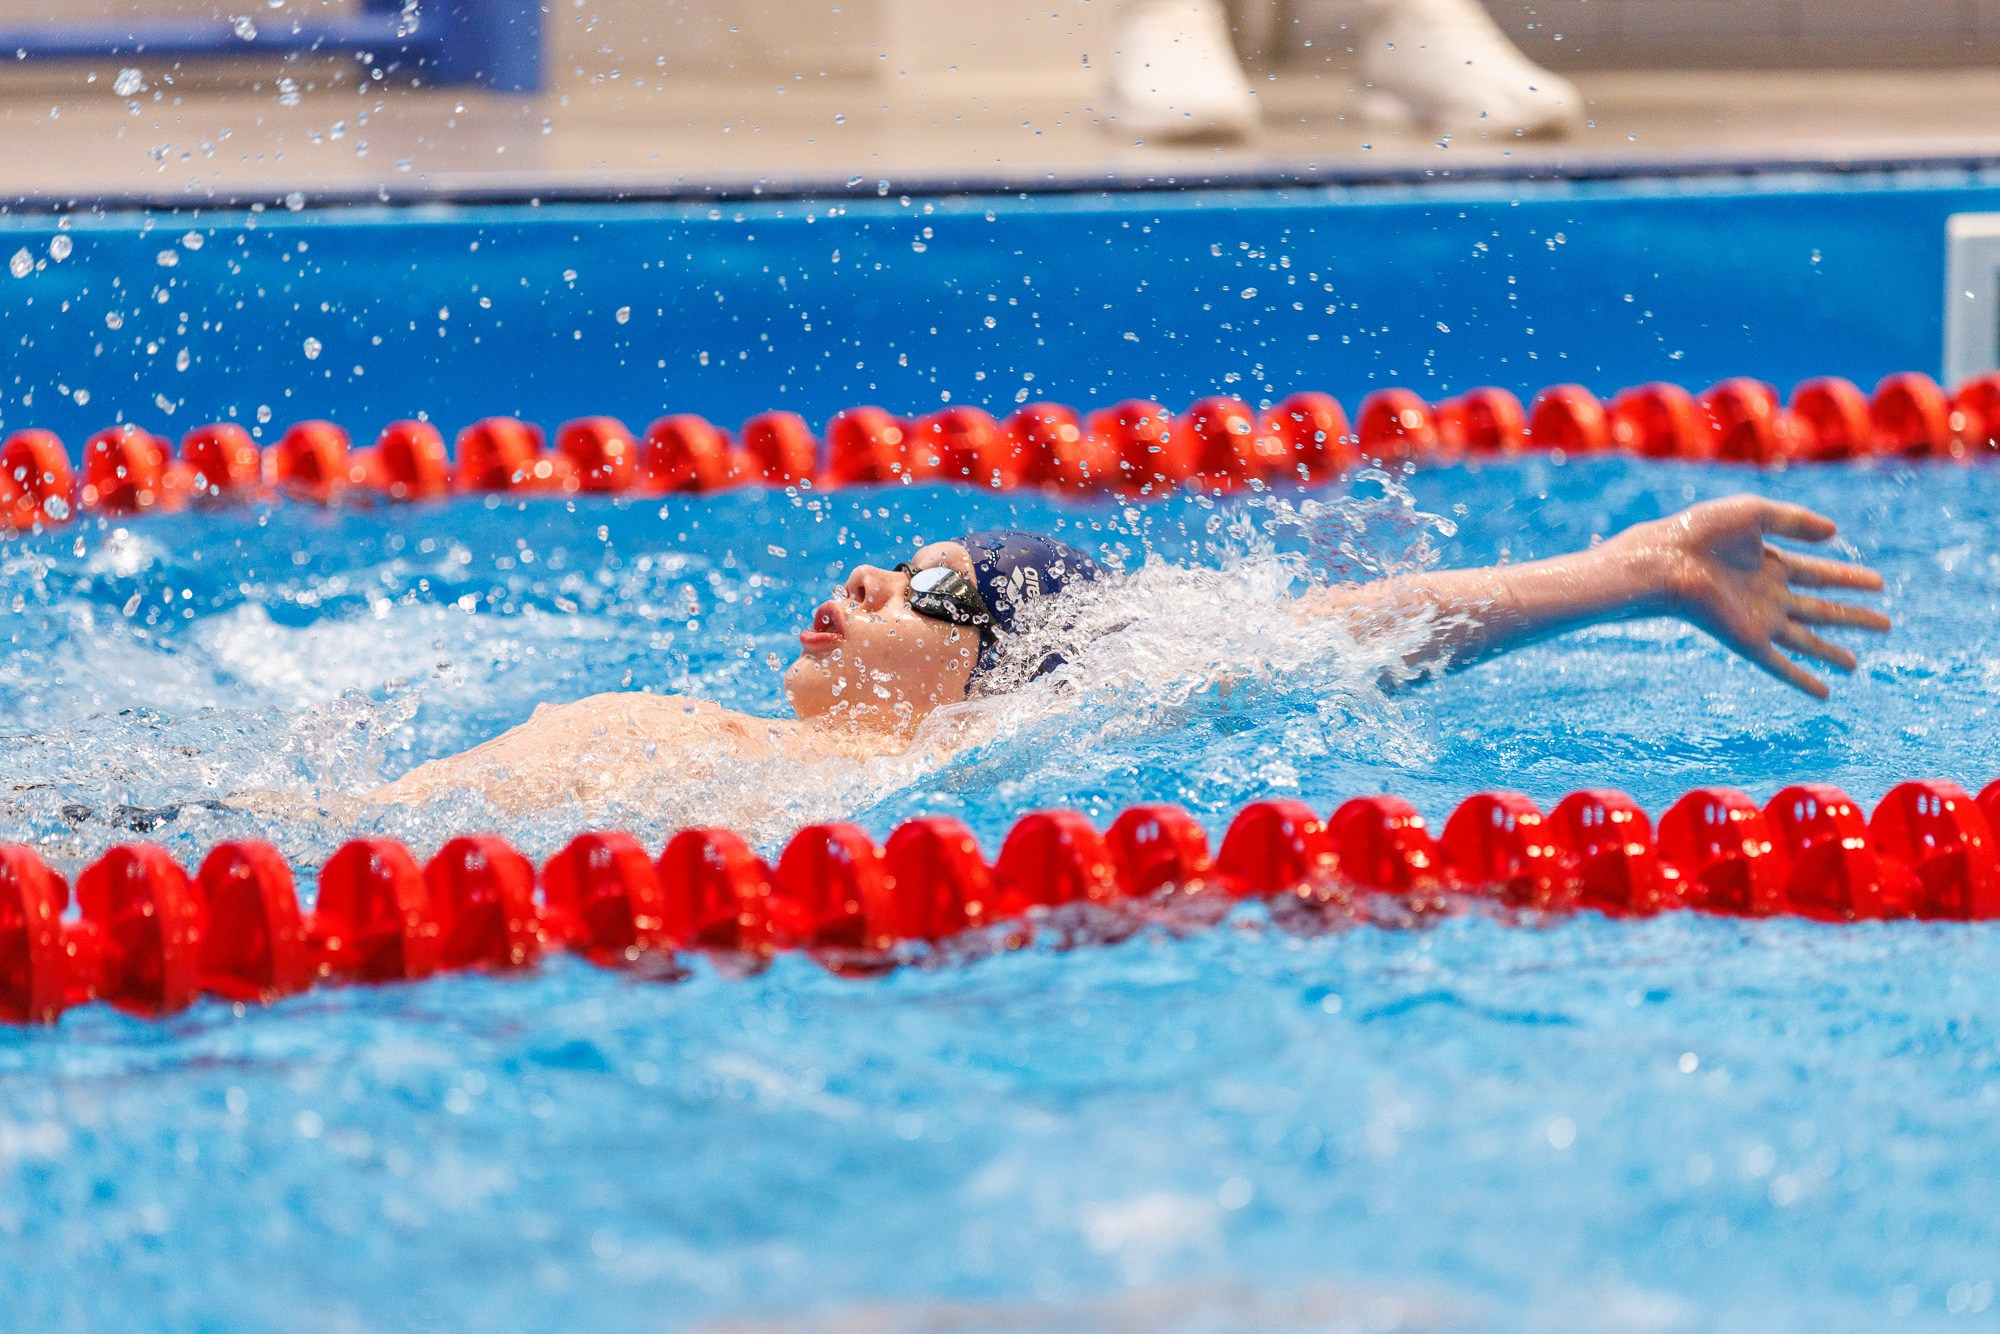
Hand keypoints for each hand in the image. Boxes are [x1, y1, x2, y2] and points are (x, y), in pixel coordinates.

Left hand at [1635, 496, 1889, 698]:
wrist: (1667, 560)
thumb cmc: (1702, 531)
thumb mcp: (1755, 513)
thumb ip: (1795, 521)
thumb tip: (1835, 534)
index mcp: (1769, 564)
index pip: (1818, 574)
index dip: (1849, 579)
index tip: (1880, 584)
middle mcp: (1768, 595)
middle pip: (1820, 609)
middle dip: (1854, 617)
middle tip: (1886, 624)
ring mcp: (1759, 620)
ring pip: (1807, 640)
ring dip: (1832, 652)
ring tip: (1855, 665)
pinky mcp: (1748, 641)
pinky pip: (1781, 666)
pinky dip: (1803, 680)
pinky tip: (1825, 695)